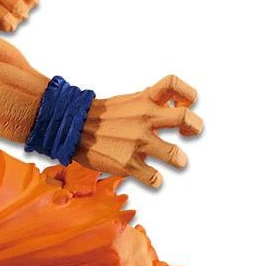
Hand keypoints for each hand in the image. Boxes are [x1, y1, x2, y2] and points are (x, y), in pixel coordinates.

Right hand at [76, 76, 203, 187]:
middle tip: (190, 133)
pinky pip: (154, 177)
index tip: (184, 106)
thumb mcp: (127, 100)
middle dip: (195, 128)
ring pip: (175, 154)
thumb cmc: (99, 115)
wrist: (70, 127)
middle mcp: (145, 119)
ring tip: (178, 161)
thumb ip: (148, 101)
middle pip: (185, 118)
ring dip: (180, 160)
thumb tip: (168, 101)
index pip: (175, 85)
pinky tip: (153, 178)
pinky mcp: (128, 163)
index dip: (188, 95)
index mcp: (144, 100)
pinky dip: (156, 180)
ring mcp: (138, 142)